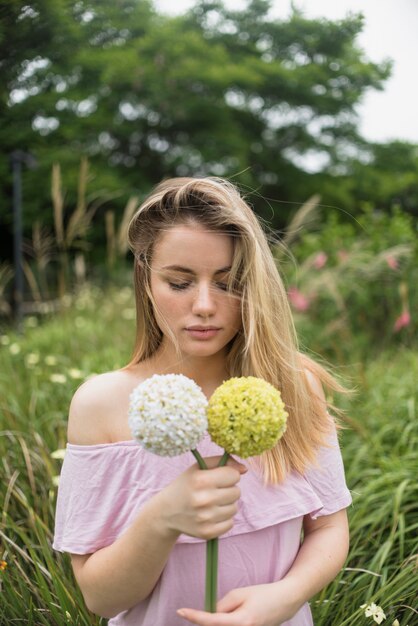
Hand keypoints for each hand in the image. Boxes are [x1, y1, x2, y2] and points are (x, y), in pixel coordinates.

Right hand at [158, 456, 246, 540]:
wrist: (166, 512)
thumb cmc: (186, 485)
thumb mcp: (199, 468)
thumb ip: (222, 462)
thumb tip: (244, 469)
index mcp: (201, 480)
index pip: (234, 475)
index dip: (228, 475)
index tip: (217, 478)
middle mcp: (203, 499)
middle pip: (237, 492)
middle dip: (228, 489)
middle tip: (213, 491)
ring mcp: (205, 518)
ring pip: (234, 508)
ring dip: (226, 504)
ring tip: (210, 503)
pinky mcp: (207, 532)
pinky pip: (230, 523)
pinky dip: (223, 519)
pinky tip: (210, 515)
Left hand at [177, 582, 298, 625]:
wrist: (285, 602)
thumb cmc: (263, 594)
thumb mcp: (240, 593)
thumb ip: (222, 605)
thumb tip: (211, 614)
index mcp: (241, 622)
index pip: (211, 621)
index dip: (194, 617)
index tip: (180, 611)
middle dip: (207, 620)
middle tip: (209, 608)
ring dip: (219, 621)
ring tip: (236, 609)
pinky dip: (226, 623)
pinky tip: (237, 614)